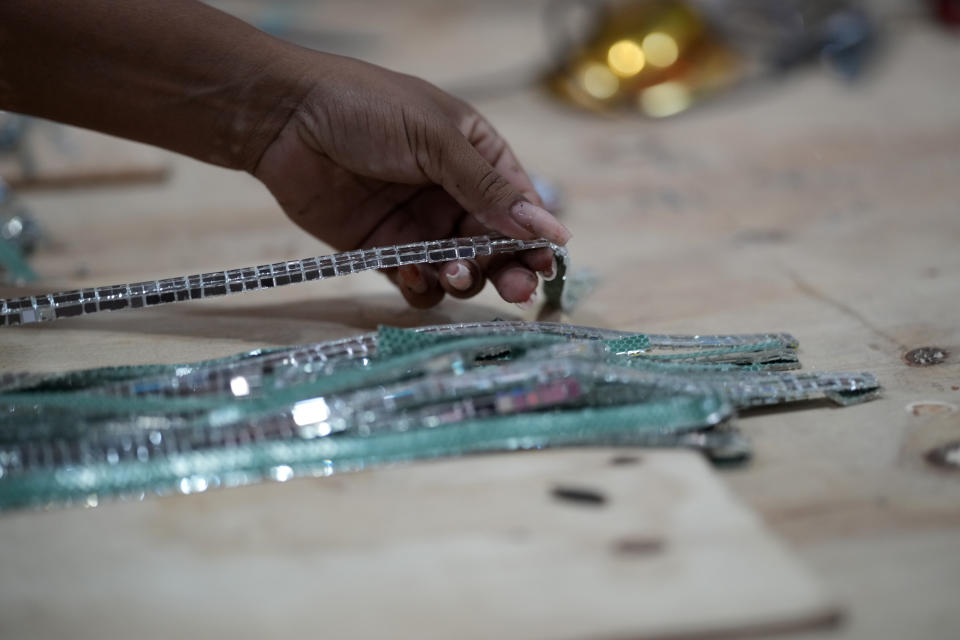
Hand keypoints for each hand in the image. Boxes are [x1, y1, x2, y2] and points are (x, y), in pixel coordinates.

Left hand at [253, 53, 570, 307]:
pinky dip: (420, 287)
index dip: (534, 237)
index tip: (546, 264)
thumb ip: (488, 188)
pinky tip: (411, 275)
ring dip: (463, 278)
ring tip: (450, 272)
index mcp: (474, 156)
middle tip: (515, 289)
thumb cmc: (366, 110)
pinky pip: (415, 281)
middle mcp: (451, 194)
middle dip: (506, 268)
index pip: (517, 204)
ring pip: (458, 269)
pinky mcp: (383, 250)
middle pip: (494, 245)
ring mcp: (418, 225)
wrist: (285, 120)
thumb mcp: (436, 140)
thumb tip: (549, 228)